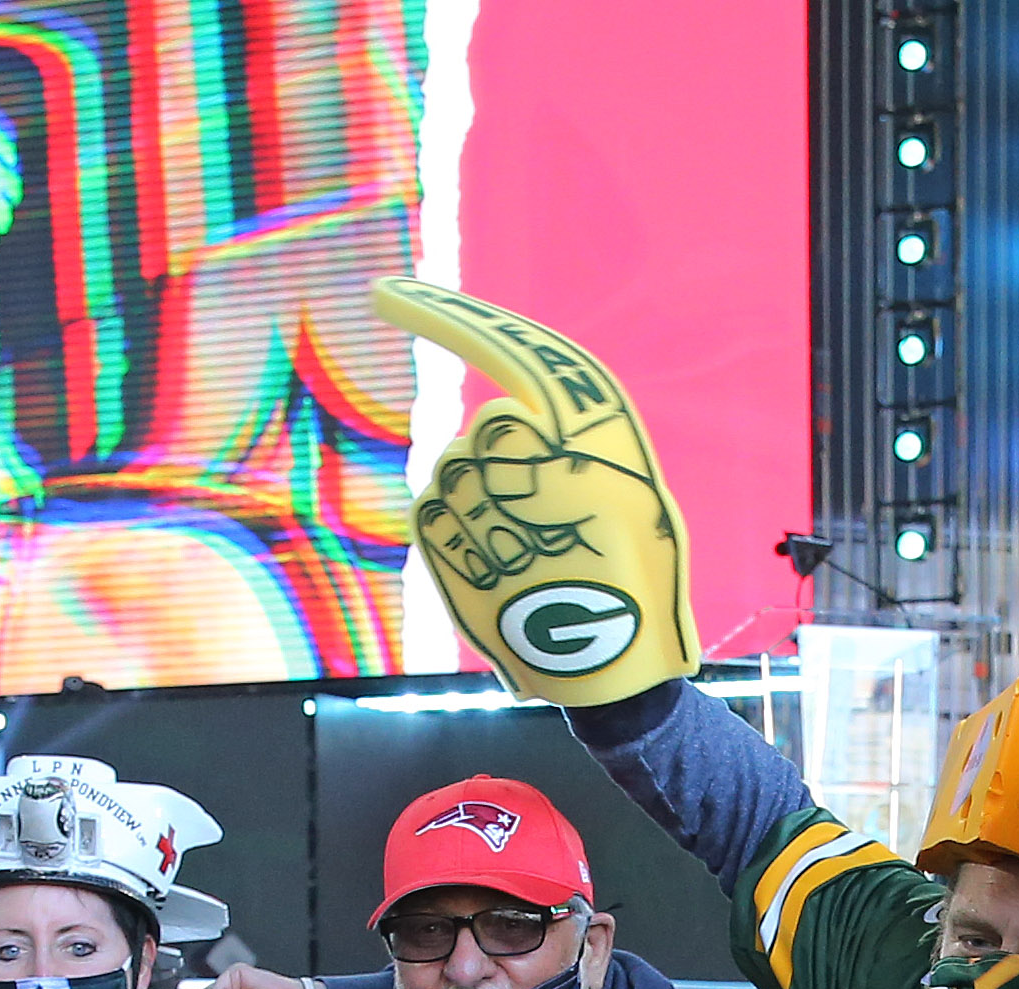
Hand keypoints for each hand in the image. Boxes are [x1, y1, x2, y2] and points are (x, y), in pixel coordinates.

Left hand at [370, 282, 699, 709]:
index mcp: (585, 427)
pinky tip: (500, 571)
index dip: (442, 315)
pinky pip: (437, 512)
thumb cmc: (636, 576)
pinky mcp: (436, 533)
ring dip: (486, 507)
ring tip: (530, 557)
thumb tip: (506, 417)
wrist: (609, 666)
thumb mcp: (628, 486)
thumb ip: (570, 442)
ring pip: (458, 472)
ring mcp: (470, 491)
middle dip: (510, 469)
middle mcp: (523, 449)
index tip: (383, 292)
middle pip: (491, 428)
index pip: (504, 349)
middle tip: (552, 528)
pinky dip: (462, 535)